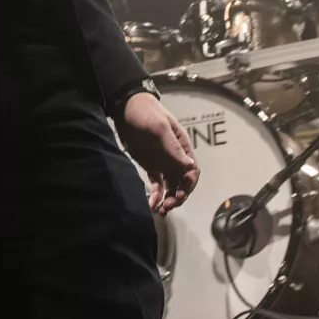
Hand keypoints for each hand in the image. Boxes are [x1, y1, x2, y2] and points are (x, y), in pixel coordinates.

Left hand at [118, 92, 198, 214]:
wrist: (126, 108)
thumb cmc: (146, 113)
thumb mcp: (160, 128)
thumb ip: (173, 147)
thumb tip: (189, 166)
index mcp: (182, 147)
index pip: (192, 170)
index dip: (188, 184)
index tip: (179, 194)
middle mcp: (175, 157)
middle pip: (183, 182)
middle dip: (178, 196)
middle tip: (168, 206)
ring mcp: (164, 162)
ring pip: (171, 186)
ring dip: (168, 199)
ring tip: (160, 210)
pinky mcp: (151, 166)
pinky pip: (157, 185)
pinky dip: (156, 195)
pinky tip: (151, 204)